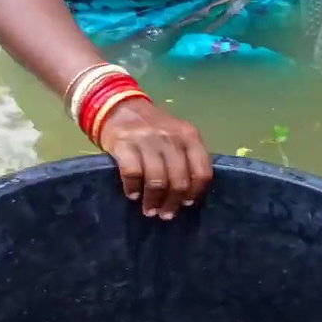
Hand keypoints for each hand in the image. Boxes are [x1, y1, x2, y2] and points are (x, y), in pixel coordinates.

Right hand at [98, 102, 212, 218]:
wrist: (118, 106)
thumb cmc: (153, 128)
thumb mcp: (177, 135)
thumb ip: (186, 157)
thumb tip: (187, 194)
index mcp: (190, 136)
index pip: (202, 172)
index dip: (195, 192)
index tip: (186, 204)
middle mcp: (172, 138)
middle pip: (180, 180)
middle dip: (173, 203)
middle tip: (166, 214)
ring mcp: (147, 140)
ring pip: (157, 180)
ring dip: (153, 201)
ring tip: (150, 210)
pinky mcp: (123, 144)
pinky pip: (132, 174)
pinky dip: (133, 188)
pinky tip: (132, 195)